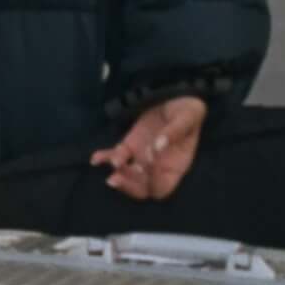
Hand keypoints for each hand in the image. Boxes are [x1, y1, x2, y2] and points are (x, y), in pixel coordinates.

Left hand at [90, 95, 206, 203]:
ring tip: (113, 162)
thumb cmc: (188, 110)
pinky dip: (104, 158)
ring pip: (126, 175)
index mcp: (176, 167)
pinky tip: (95, 159)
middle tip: (118, 178)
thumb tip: (158, 146)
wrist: (175, 95)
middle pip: (141, 189)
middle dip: (129, 185)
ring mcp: (141, 158)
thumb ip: (175, 131)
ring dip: (117, 173)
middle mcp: (157, 168)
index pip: (162, 187)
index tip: (150, 165)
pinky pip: (116, 156)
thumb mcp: (188, 117)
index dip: (154, 183)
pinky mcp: (129, 145)